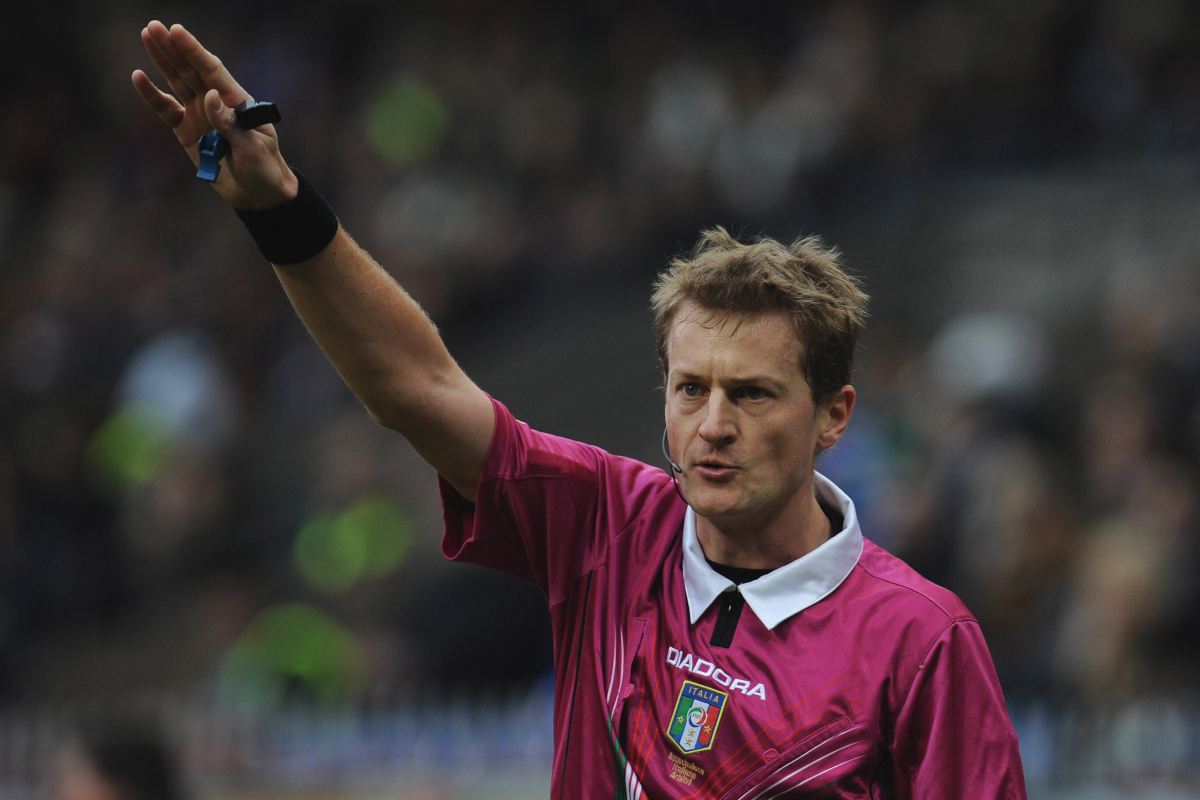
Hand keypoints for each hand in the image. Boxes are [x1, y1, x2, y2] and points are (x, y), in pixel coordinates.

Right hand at [131, 21, 297, 209]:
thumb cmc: (264, 168)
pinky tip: (139, 77)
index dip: (195, 51)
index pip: (213, 70)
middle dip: (173, 48)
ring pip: (178, 82)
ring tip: (147, 36)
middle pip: (192, 70)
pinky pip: (166, 109)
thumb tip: (209, 96)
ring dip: (162, 60)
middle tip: (154, 26)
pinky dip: (152, 95)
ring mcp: (200, 114)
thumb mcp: (253, 148)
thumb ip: (230, 124)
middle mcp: (216, 103)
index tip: (177, 31)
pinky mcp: (186, 130)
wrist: (257, 193)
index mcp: (237, 102)